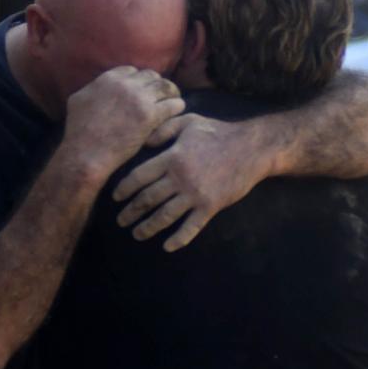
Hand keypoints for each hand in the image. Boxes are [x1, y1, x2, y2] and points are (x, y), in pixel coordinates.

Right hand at [63, 67, 183, 178]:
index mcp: (108, 79)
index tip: (143, 90)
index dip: (139, 80)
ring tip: (174, 100)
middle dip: (156, 85)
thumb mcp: (78, 100)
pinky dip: (177, 106)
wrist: (86, 154)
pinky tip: (178, 110)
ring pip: (165, 87)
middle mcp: (125, 85)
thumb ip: (92, 88)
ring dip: (171, 93)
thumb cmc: (78, 132)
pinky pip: (172, 105)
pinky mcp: (150, 116)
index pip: (132, 71)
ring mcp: (139, 99)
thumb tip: (98, 84)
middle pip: (151, 76)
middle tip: (162, 95)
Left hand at [111, 113, 265, 251]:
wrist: (251, 148)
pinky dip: (178, 239)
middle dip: (131, 212)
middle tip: (121, 221)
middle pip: (147, 199)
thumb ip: (164, 129)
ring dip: (148, 228)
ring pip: (165, 216)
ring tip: (137, 234)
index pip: (139, 177)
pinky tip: (167, 247)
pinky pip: (191, 227)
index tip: (115, 198)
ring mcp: (195, 194)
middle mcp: (180, 178)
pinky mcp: (211, 206)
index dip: (124, 189)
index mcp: (171, 157)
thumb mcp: (189, 121)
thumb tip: (143, 142)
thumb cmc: (218, 132)